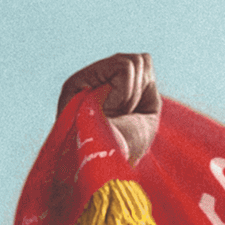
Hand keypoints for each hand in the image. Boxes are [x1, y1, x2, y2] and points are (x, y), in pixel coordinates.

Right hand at [56, 51, 159, 165]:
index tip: (132, 114)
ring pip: (132, 62)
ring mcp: (84, 79)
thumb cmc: (126, 147)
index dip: (146, 88)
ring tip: (114, 114)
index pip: (142, 62)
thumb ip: (143, 82)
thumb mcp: (146, 110)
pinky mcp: (78, 81)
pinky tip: (109, 110)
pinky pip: (124, 68)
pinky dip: (126, 93)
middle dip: (141, 91)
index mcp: (107, 86)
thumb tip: (140, 58)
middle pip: (140, 60)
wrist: (109, 167)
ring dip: (131, 95)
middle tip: (123, 115)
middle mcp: (92, 80)